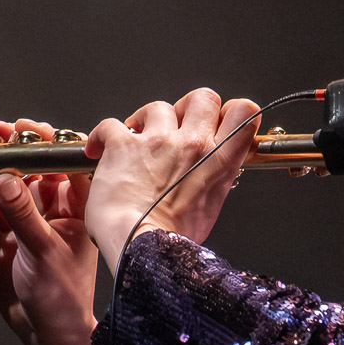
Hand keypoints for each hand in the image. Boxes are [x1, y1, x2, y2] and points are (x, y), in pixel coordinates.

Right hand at [0, 89, 107, 344]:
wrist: (46, 328)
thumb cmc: (63, 295)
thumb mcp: (44, 253)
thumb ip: (23, 215)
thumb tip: (5, 179)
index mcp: (81, 201)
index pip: (61, 159)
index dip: (39, 139)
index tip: (17, 127)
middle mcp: (57, 199)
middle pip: (30, 157)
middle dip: (6, 136)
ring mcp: (31, 209)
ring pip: (6, 171)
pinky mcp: (8, 222)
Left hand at [84, 88, 260, 274]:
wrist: (142, 247)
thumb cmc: (173, 238)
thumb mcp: (210, 207)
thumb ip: (212, 180)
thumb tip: (209, 173)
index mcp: (219, 161)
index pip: (244, 112)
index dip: (232, 111)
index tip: (219, 121)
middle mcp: (192, 144)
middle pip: (203, 97)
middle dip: (189, 107)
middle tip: (177, 125)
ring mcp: (158, 141)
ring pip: (159, 106)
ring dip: (147, 119)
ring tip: (137, 137)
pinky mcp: (124, 145)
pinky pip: (111, 124)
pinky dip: (103, 136)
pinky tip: (100, 149)